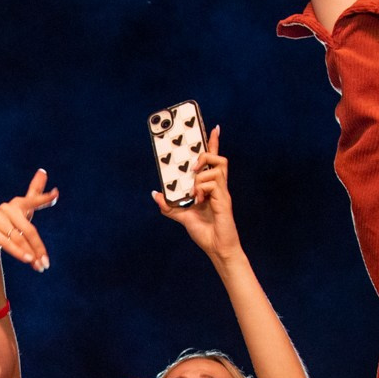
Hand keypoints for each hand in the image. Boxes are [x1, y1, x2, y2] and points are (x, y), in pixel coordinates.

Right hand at [0, 169, 57, 271]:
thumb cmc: (11, 222)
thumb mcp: (24, 210)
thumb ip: (36, 193)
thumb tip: (43, 171)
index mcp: (19, 203)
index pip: (33, 200)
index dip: (44, 198)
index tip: (56, 194)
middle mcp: (7, 208)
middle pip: (28, 230)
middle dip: (38, 248)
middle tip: (46, 263)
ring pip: (18, 238)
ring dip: (30, 254)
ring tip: (38, 266)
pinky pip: (7, 243)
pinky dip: (18, 252)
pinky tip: (27, 260)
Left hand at [152, 127, 239, 260]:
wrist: (217, 249)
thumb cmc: (205, 233)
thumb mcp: (182, 216)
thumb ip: (169, 206)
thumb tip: (155, 194)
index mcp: (210, 188)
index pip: (214, 160)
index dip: (214, 143)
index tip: (214, 128)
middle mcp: (219, 187)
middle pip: (219, 158)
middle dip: (205, 154)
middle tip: (193, 167)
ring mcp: (222, 193)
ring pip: (215, 168)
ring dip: (200, 176)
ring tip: (193, 191)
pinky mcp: (224, 200)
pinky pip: (212, 183)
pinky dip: (201, 189)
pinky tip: (198, 201)